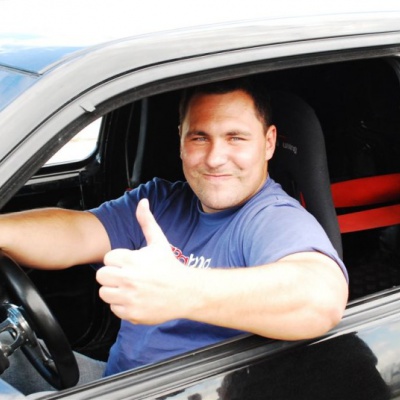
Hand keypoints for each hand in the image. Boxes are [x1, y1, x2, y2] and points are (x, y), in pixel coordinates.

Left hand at [96, 198, 190, 324]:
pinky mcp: (131, 314)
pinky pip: (114, 309)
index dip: (119, 260)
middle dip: (113, 274)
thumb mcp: (159, 242)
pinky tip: (136, 298)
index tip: (131, 263)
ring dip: (115, 290)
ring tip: (130, 287)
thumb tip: (142, 202)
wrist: (186, 292)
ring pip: (104, 293)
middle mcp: (128, 280)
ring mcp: (129, 298)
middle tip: (127, 275)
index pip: (108, 259)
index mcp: (132, 260)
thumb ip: (147, 221)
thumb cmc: (170, 266)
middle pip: (101, 276)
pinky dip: (122, 305)